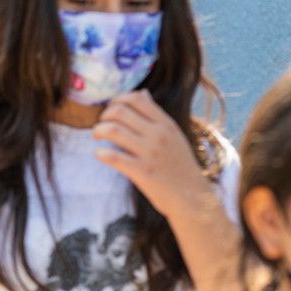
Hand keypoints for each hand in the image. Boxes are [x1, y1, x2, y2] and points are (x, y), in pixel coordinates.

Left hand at [92, 90, 210, 218]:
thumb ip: (156, 115)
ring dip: (98, 131)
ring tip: (97, 137)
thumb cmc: (180, 166)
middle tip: (102, 125)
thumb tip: (142, 93)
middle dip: (104, 116)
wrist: (193, 197)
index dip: (117, 100)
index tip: (111, 110)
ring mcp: (150, 153)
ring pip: (113, 130)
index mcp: (166, 124)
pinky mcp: (142, 172)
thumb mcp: (173, 135)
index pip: (136, 99)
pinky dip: (101, 153)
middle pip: (120, 112)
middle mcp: (158, 135)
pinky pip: (113, 156)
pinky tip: (100, 154)